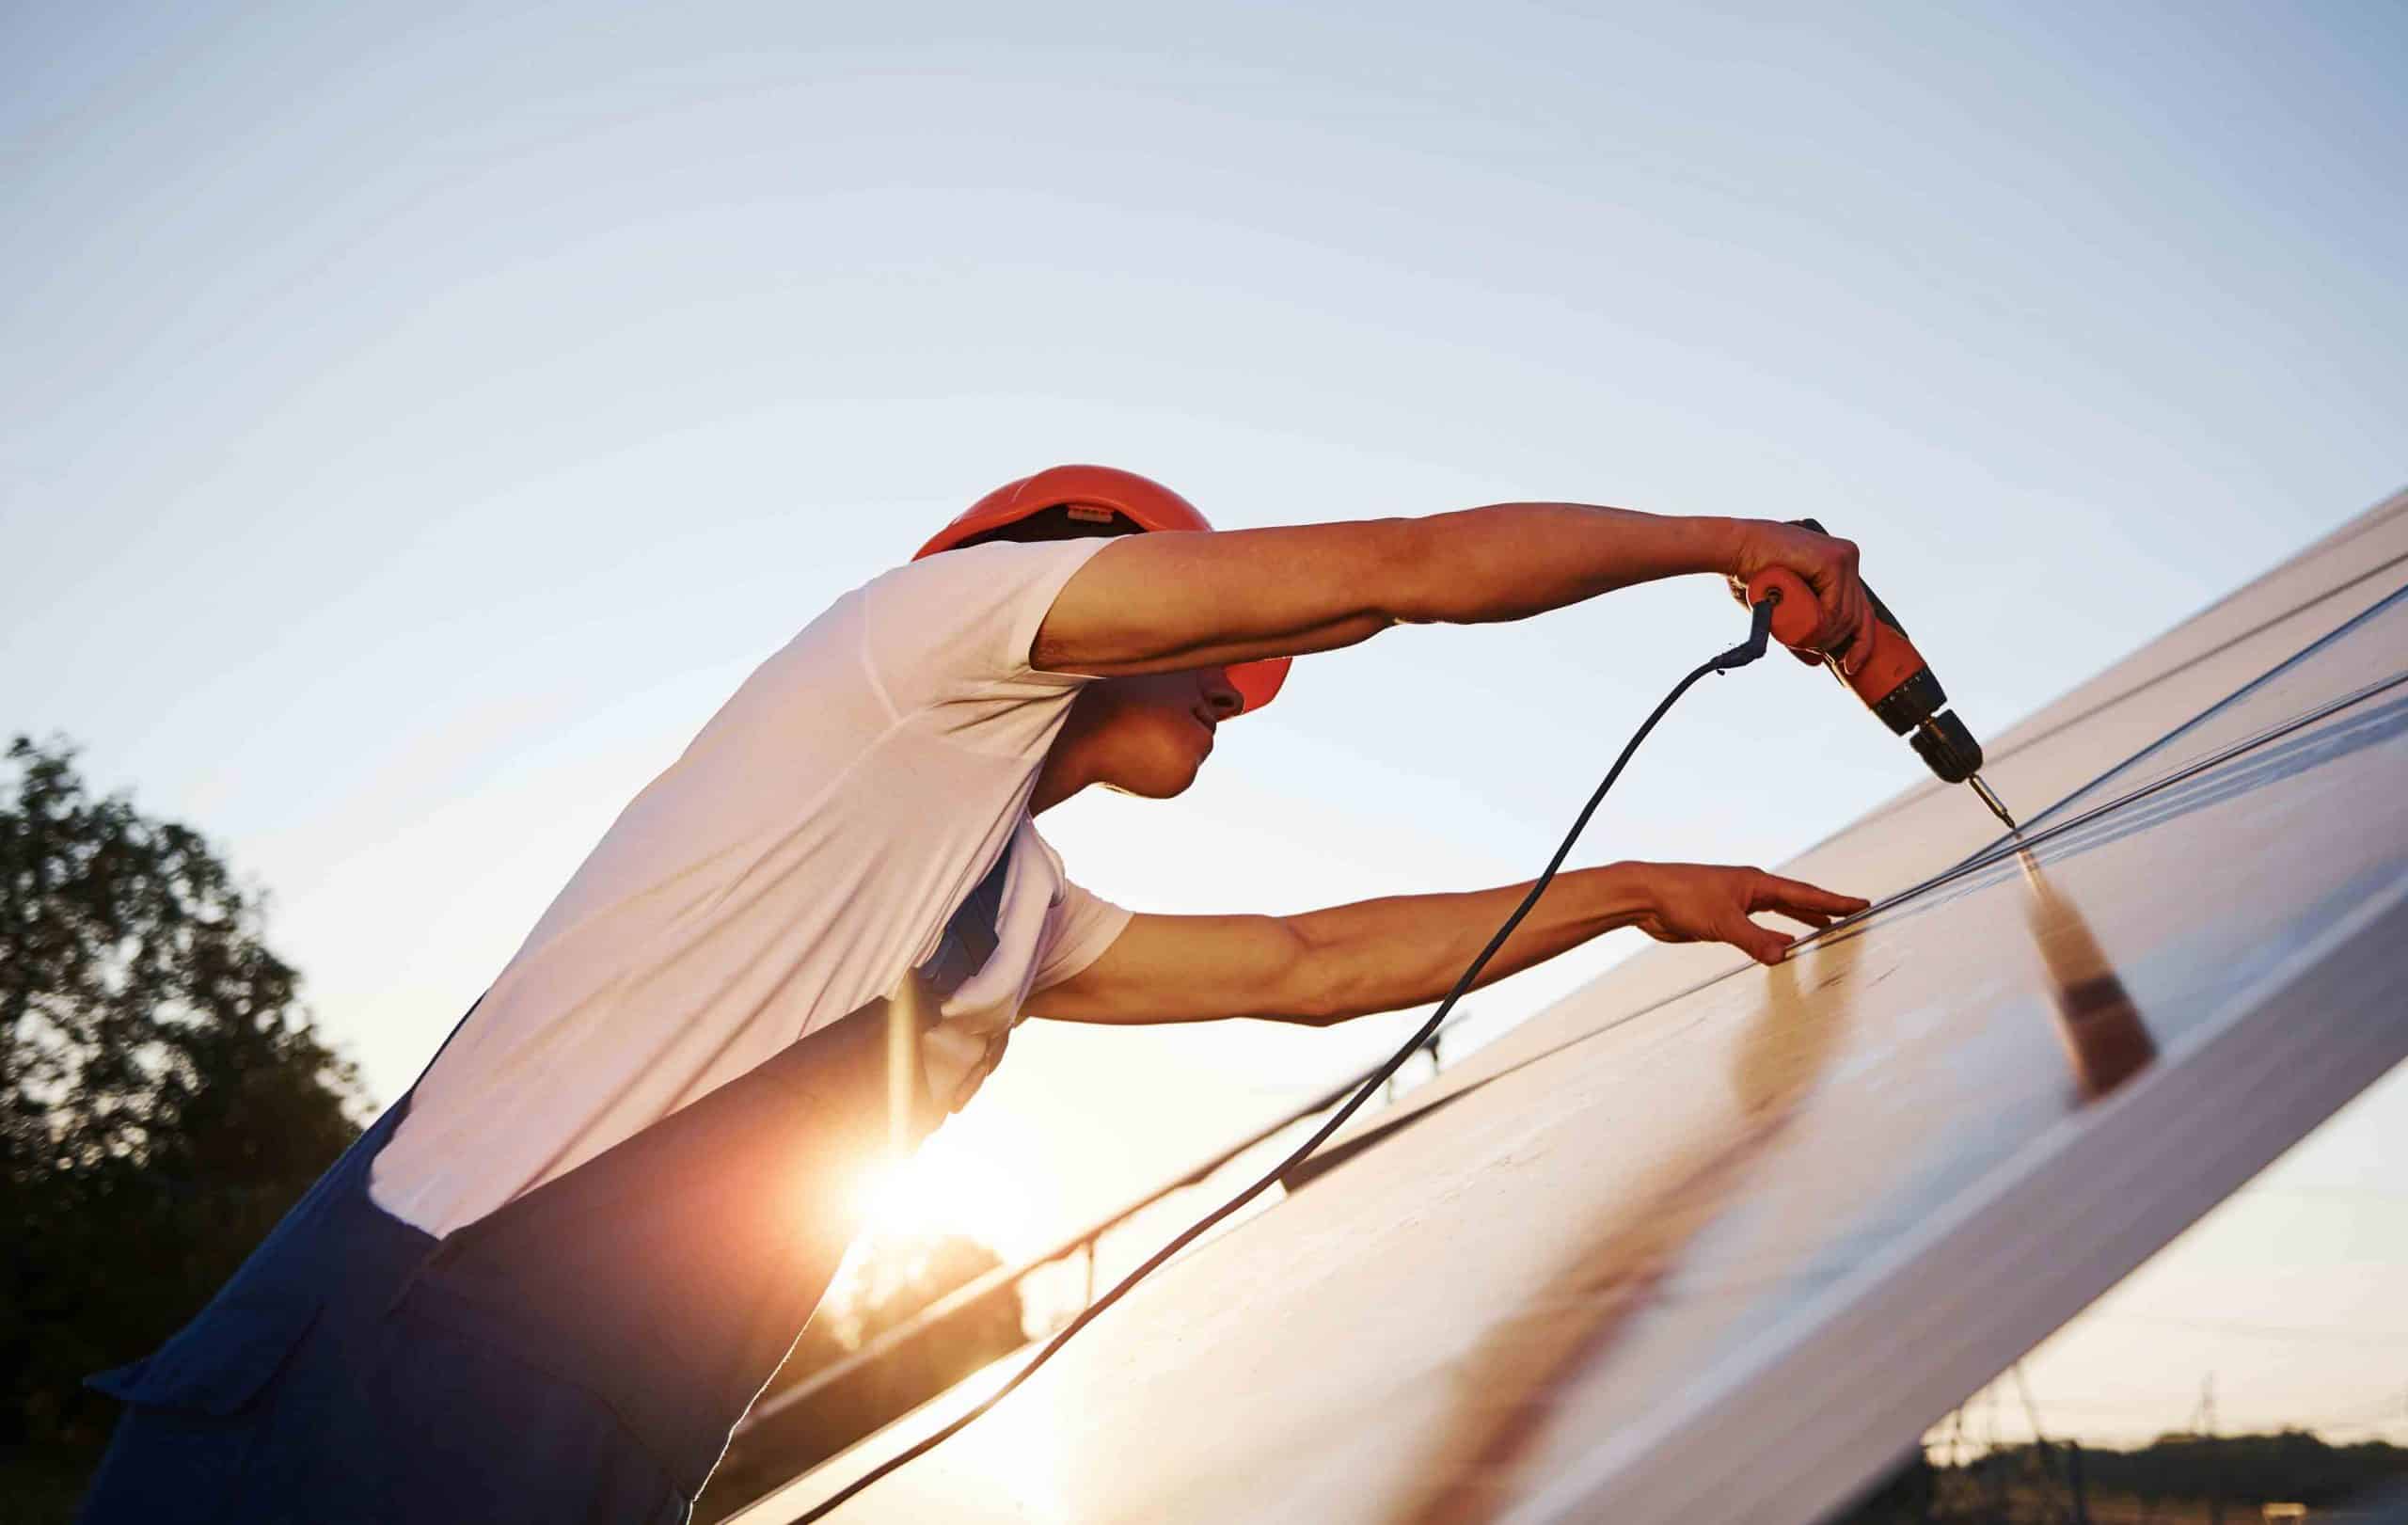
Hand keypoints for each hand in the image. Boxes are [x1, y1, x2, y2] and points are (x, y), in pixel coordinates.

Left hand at [1629, 862, 1870, 965]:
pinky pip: (1758, 926)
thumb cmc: (1680, 896)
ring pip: (1777, 912)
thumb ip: (1755, 939)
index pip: (1804, 893)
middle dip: (1823, 908)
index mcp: (1756, 884)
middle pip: (1796, 900)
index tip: (1860, 904)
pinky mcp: (1721, 918)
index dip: (1834, 901)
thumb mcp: (1723, 922)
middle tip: (1850, 914)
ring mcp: (1736, 903)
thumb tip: (1786, 954)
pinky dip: (1774, 934)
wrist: (1644, 896)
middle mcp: (1749, 891)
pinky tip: (1782, 943)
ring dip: (1801, 919)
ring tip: (1824, 926)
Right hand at [1727, 520, 1874, 673]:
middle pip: (1859, 615)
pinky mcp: (1833, 561)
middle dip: (1837, 642)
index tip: (1850, 666)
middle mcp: (1848, 558)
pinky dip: (1823, 625)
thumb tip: (1816, 661)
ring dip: (1825, 637)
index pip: (1863, 610)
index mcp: (1841, 566)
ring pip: (1848, 615)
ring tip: (1800, 638)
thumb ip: (1801, 631)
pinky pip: (1836, 608)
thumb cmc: (1753, 575)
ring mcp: (1843, 557)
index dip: (1861, 643)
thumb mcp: (1784, 609)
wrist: (1735, 549)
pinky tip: (1807, 628)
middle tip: (1812, 649)